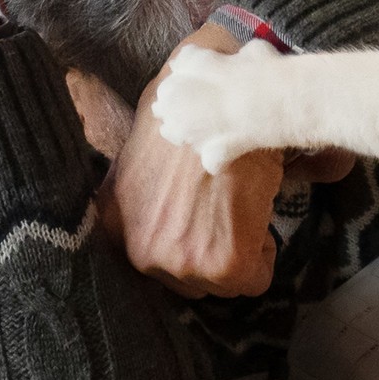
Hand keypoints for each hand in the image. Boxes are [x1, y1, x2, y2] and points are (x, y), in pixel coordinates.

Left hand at [107, 24, 353, 298]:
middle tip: (227, 204)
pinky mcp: (222, 266)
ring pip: (222, 281)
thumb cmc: (192, 98)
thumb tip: (162, 179)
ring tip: (241, 202)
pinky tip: (257, 209)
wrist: (227, 98)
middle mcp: (136, 249)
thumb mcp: (148, 133)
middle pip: (187, 278)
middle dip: (211, 248)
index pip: (153, 255)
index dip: (188, 234)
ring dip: (239, 247)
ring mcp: (177, 261)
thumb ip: (144, 170)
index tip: (203, 208)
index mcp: (113, 217)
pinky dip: (265, 248)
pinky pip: (255, 279)